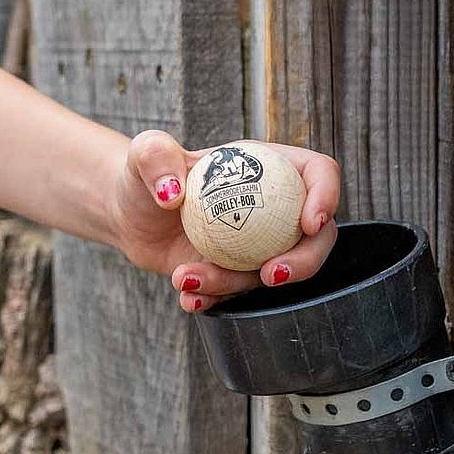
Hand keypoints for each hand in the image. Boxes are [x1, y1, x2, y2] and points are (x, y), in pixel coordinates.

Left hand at [110, 131, 339, 311]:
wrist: (127, 215)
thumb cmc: (144, 175)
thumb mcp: (144, 153)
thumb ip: (154, 155)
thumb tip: (173, 193)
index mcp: (266, 166)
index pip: (317, 173)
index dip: (326, 195)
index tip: (309, 222)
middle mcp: (272, 206)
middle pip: (316, 236)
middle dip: (305, 260)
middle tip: (270, 275)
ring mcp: (258, 243)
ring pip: (271, 271)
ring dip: (234, 284)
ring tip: (187, 278)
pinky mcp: (236, 272)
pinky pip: (239, 293)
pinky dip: (216, 299)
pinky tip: (188, 298)